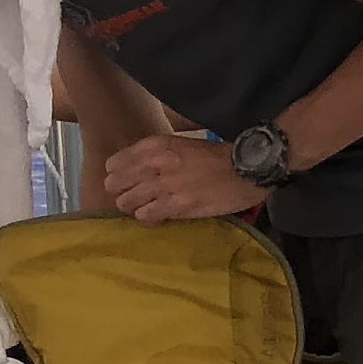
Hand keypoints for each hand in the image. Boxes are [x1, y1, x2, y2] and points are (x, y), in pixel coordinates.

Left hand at [98, 135, 266, 223]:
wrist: (249, 168)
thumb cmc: (219, 156)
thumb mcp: (182, 144)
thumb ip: (158, 154)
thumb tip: (139, 171)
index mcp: (155, 145)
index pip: (114, 164)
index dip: (120, 176)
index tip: (131, 183)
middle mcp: (154, 163)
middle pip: (115, 184)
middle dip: (124, 193)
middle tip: (138, 199)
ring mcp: (163, 185)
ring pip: (126, 203)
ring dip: (136, 208)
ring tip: (150, 209)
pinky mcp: (176, 205)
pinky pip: (145, 216)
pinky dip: (149, 219)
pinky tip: (160, 218)